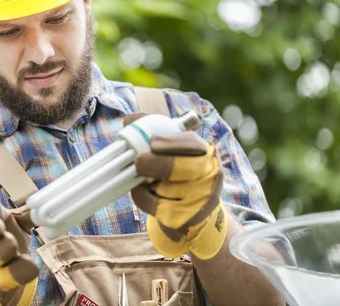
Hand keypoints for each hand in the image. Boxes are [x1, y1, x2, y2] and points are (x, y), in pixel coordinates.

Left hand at [125, 113, 227, 259]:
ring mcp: (200, 200)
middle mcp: (209, 175)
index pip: (192, 144)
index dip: (172, 143)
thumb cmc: (179, 175)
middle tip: (138, 162)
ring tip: (145, 179)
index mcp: (206, 153)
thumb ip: (153, 132)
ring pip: (166, 189)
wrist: (195, 214)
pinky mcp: (185, 220)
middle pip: (184, 168)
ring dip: (147, 183)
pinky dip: (143, 199)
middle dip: (158, 164)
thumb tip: (129, 120)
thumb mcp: (174, 152)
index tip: (153, 143)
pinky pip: (156, 208)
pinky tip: (144, 193)